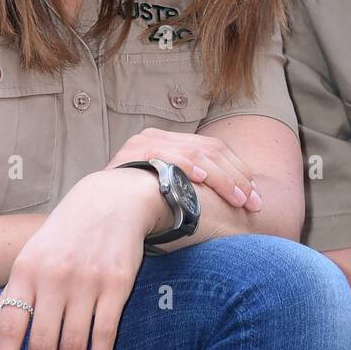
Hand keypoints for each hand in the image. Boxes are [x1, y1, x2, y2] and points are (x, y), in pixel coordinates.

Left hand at [0, 168, 166, 349]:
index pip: (8, 326)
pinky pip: (106, 330)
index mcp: (26, 270)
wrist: (111, 199)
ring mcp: (87, 280)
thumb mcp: (30, 256)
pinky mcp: (118, 283)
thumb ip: (8, 296)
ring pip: (74, 342)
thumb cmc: (65, 233)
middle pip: (42, 342)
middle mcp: (54, 276)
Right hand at [106, 126, 261, 212]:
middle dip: (236, 178)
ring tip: (237, 197)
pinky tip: (199, 177)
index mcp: (172, 142)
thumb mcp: (169, 194)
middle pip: (210, 150)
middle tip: (252, 204)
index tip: (255, 199)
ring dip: (221, 177)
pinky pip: (165, 154)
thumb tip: (241, 200)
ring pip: (195, 152)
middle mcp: (159, 138)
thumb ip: (194, 189)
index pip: (215, 150)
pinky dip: (185, 163)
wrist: (95, 212)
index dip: (239, 172)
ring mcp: (145, 143)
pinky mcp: (132, 153)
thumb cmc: (135, 210)